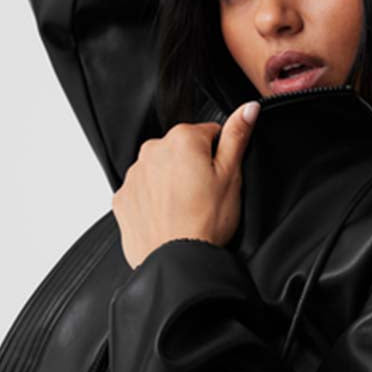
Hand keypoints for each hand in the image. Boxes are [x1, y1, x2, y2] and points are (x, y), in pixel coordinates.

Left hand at [111, 101, 260, 268]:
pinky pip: (143, 191)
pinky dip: (154, 200)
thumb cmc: (206, 223)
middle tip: (205, 196)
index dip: (219, 156)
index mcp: (183, 139)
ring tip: (187, 210)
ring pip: (161, 170)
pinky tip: (169, 217)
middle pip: (182, 150)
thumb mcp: (231, 176)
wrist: (177, 262)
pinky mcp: (123, 198)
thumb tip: (248, 109)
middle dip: (193, 167)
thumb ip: (238, 136)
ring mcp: (134, 175)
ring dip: (172, 183)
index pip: (209, 133)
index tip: (219, 177)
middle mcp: (152, 151)